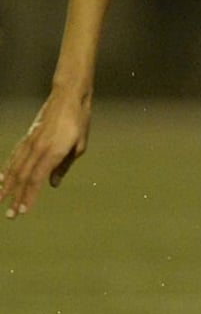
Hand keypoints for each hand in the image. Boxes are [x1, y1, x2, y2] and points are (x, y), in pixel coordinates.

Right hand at [0, 91, 90, 218]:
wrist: (67, 97)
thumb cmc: (78, 122)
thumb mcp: (79, 145)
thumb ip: (64, 166)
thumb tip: (53, 184)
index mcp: (53, 152)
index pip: (37, 179)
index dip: (28, 196)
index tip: (22, 211)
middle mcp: (38, 149)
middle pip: (23, 178)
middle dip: (15, 197)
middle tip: (10, 216)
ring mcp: (30, 142)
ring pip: (14, 168)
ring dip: (6, 186)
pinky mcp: (27, 138)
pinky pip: (14, 157)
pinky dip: (6, 170)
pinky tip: (0, 179)